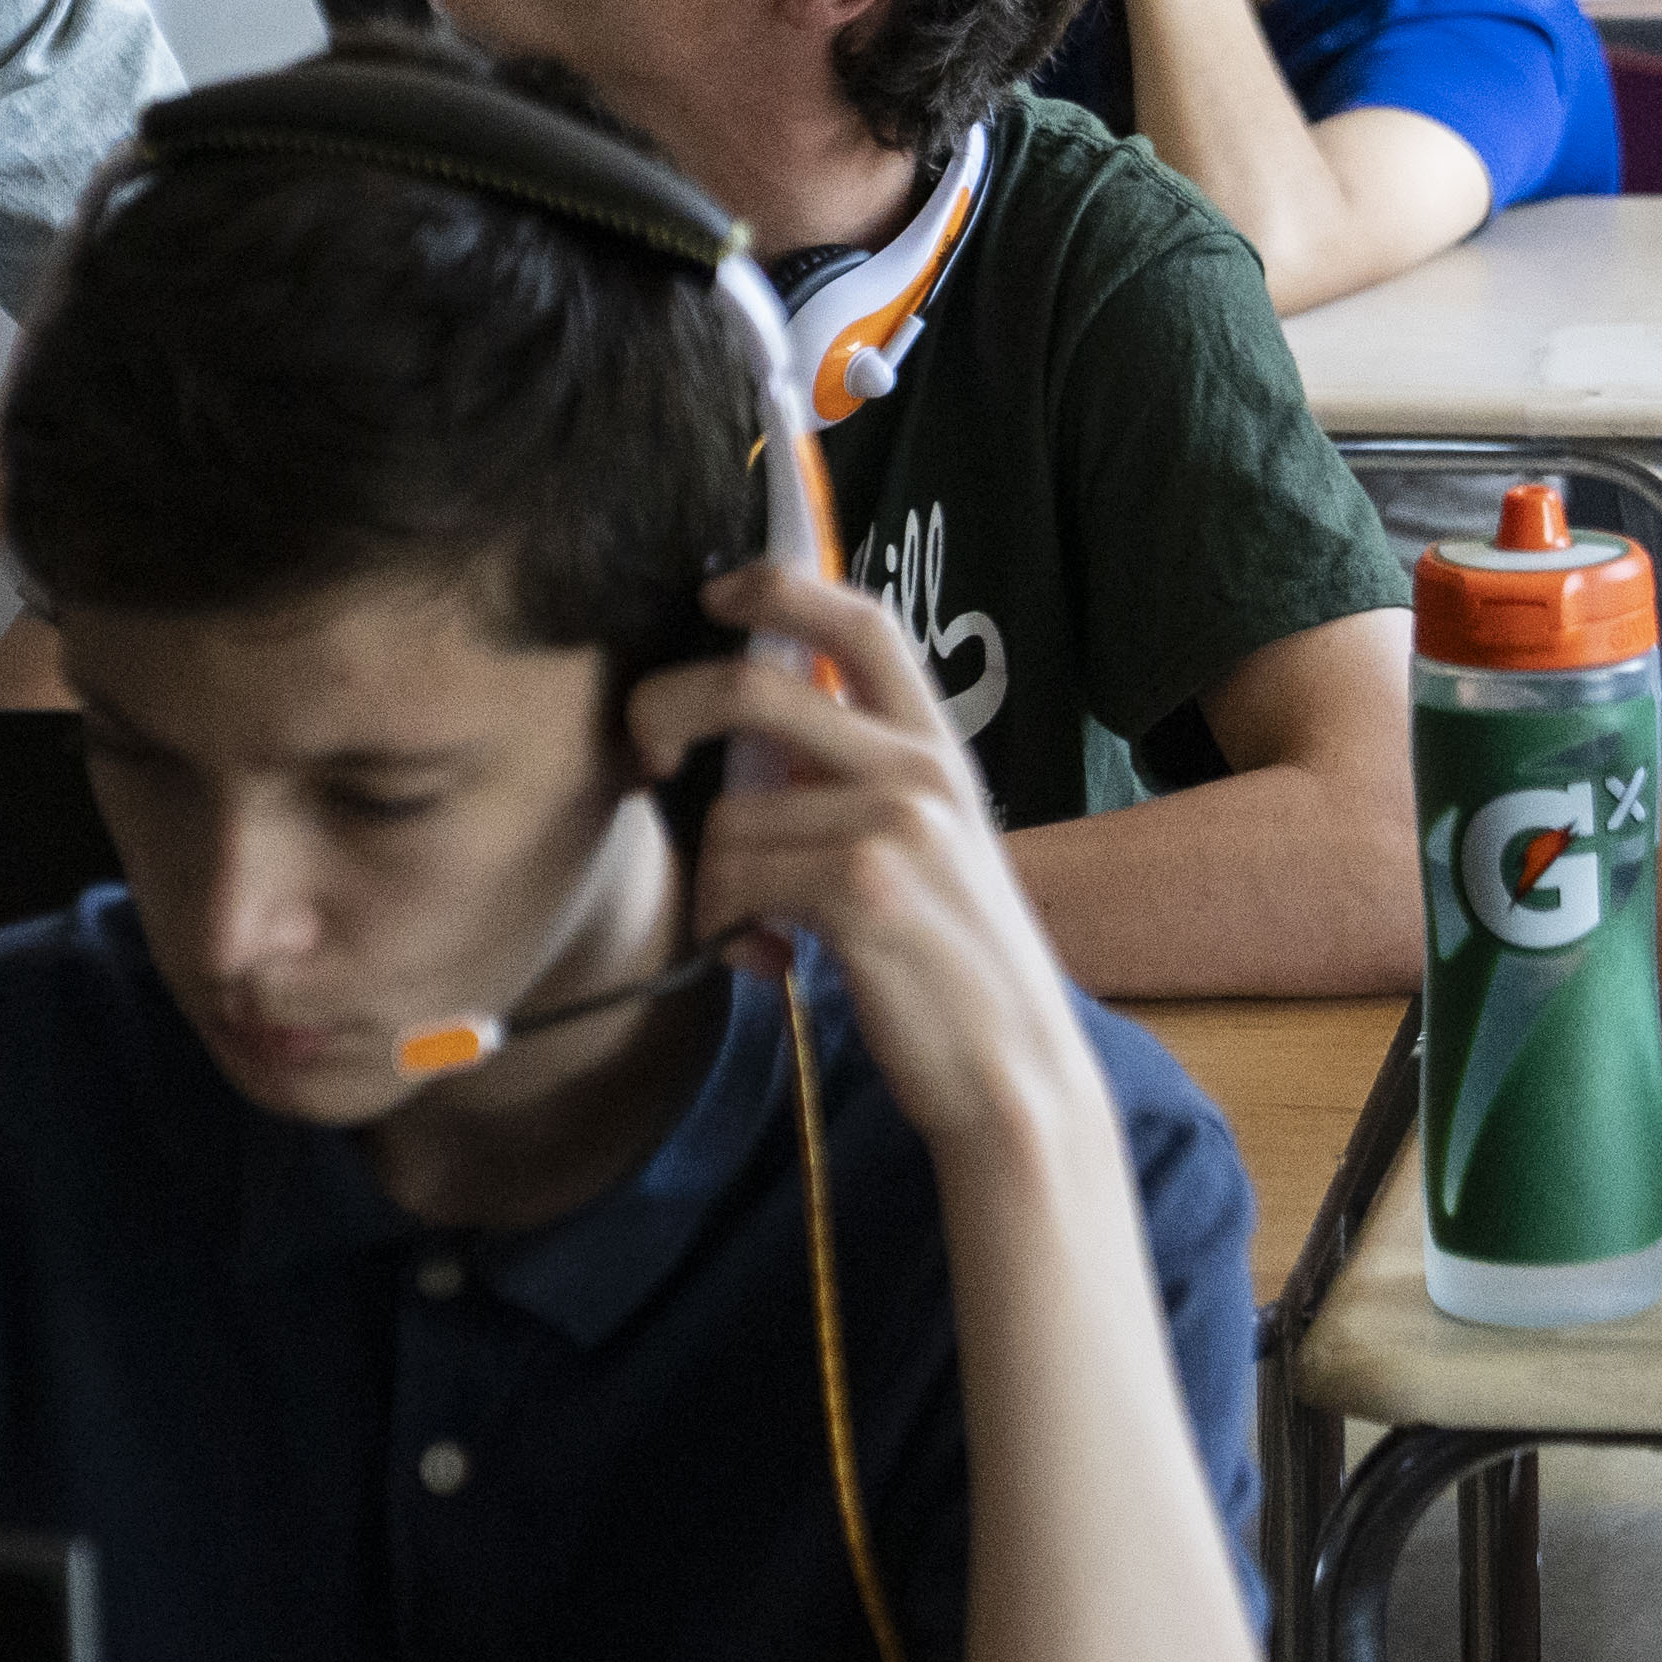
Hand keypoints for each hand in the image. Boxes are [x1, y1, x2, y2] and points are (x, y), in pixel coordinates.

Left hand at [631, 563, 1104, 1158]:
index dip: (778, 588)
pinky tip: (773, 961)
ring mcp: (896, 825)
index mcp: (938, 747)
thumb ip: (858, 780)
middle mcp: (920, 769)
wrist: (1015, 1074)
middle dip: (668, 706)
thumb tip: (747, 741)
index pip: (862, 620)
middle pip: (754, 686)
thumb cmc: (953, 963)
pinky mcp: (865, 889)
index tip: (715, 592)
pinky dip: (728, 929)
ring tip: (758, 929)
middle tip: (645, 751)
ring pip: (729, 812)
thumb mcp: (931, 845)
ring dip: (715, 882)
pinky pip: (737, 879)